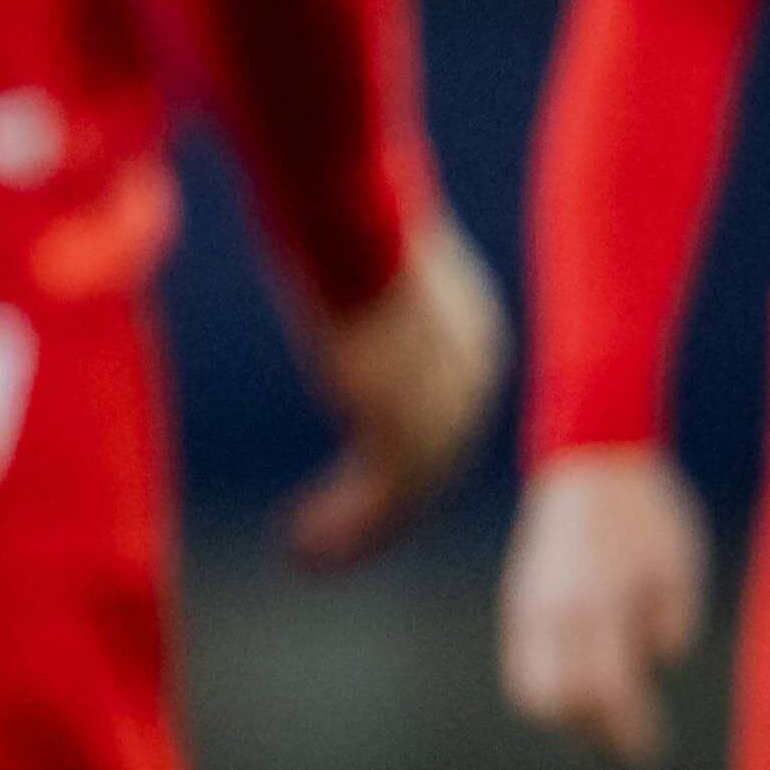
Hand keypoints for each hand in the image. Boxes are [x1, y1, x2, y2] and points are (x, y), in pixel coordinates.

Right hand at [287, 214, 504, 567]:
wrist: (353, 222)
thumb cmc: (344, 218)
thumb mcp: (364, 251)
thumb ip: (356, 272)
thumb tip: (318, 244)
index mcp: (472, 334)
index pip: (443, 411)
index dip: (394, 457)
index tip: (353, 486)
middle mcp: (471, 376)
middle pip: (430, 460)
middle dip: (378, 506)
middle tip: (324, 533)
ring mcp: (445, 405)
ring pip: (407, 492)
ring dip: (355, 530)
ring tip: (303, 551)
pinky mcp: (404, 428)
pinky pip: (379, 502)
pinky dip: (342, 531)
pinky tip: (297, 543)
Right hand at [498, 446, 710, 768]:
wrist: (591, 463)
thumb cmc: (649, 515)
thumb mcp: (680, 568)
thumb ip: (670, 625)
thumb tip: (652, 664)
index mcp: (602, 604)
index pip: (609, 692)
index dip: (628, 731)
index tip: (649, 753)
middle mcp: (558, 614)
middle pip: (563, 703)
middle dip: (594, 735)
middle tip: (626, 753)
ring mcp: (531, 609)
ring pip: (533, 689)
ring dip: (566, 717)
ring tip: (601, 727)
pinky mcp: (521, 602)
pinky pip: (524, 663)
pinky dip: (549, 689)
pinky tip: (579, 689)